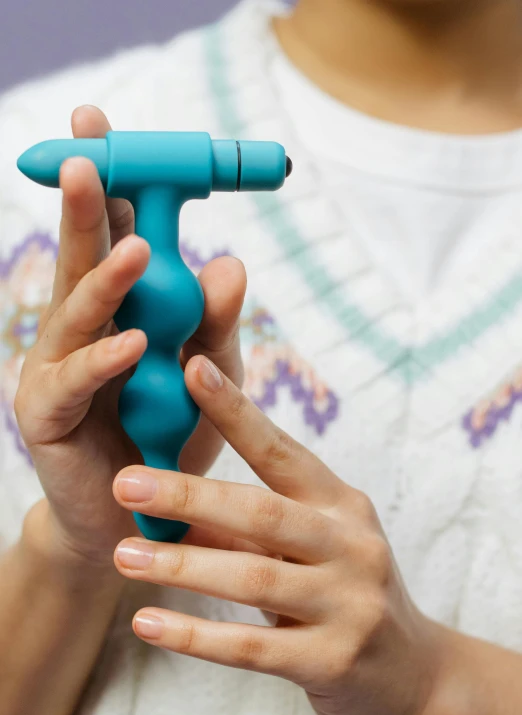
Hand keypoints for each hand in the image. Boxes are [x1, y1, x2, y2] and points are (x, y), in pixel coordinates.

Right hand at [15, 105, 244, 568]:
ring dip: (104, 280)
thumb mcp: (209, 374)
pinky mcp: (47, 415)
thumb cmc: (169, 435)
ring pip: (73, 312)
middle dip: (87, 205)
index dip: (110, 185)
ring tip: (135, 250)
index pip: (112, 236)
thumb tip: (230, 261)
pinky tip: (133, 345)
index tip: (102, 126)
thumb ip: (216, 323)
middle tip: (91, 152)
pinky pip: (75, 382)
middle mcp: (79, 329)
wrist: (138, 515)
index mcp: (116, 309)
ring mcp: (56, 368)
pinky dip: (105, 363)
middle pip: (81, 257)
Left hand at [112, 355, 444, 714]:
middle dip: (190, 495)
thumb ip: (244, 528)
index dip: (236, 411)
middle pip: (263, 512)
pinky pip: (251, 647)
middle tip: (126, 483)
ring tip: (124, 555)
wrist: (412, 674)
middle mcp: (351, 545)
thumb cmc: (344, 593)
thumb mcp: (305, 549)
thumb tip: (166, 506)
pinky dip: (194, 635)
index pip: (282, 450)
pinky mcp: (331, 661)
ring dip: (181, 566)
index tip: (191, 370)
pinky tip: (147, 623)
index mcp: (341, 505)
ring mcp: (348, 605)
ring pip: (253, 577)